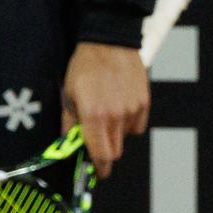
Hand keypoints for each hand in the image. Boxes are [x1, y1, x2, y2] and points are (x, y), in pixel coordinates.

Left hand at [61, 41, 149, 179]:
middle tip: (95, 138)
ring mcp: (133, 109)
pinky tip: (120, 106)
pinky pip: (137, 125)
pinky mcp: (144, 102)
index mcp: (94, 116)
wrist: (110, 41)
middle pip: (115, 152)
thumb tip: (68, 145)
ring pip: (125, 138)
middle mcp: (116, 116)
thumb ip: (68, 123)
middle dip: (104, 150)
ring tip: (107, 114)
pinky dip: (129, 123)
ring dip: (116, 135)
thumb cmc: (85, 67)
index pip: (101, 156)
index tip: (96, 171)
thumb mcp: (68, 94)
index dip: (99, 169)